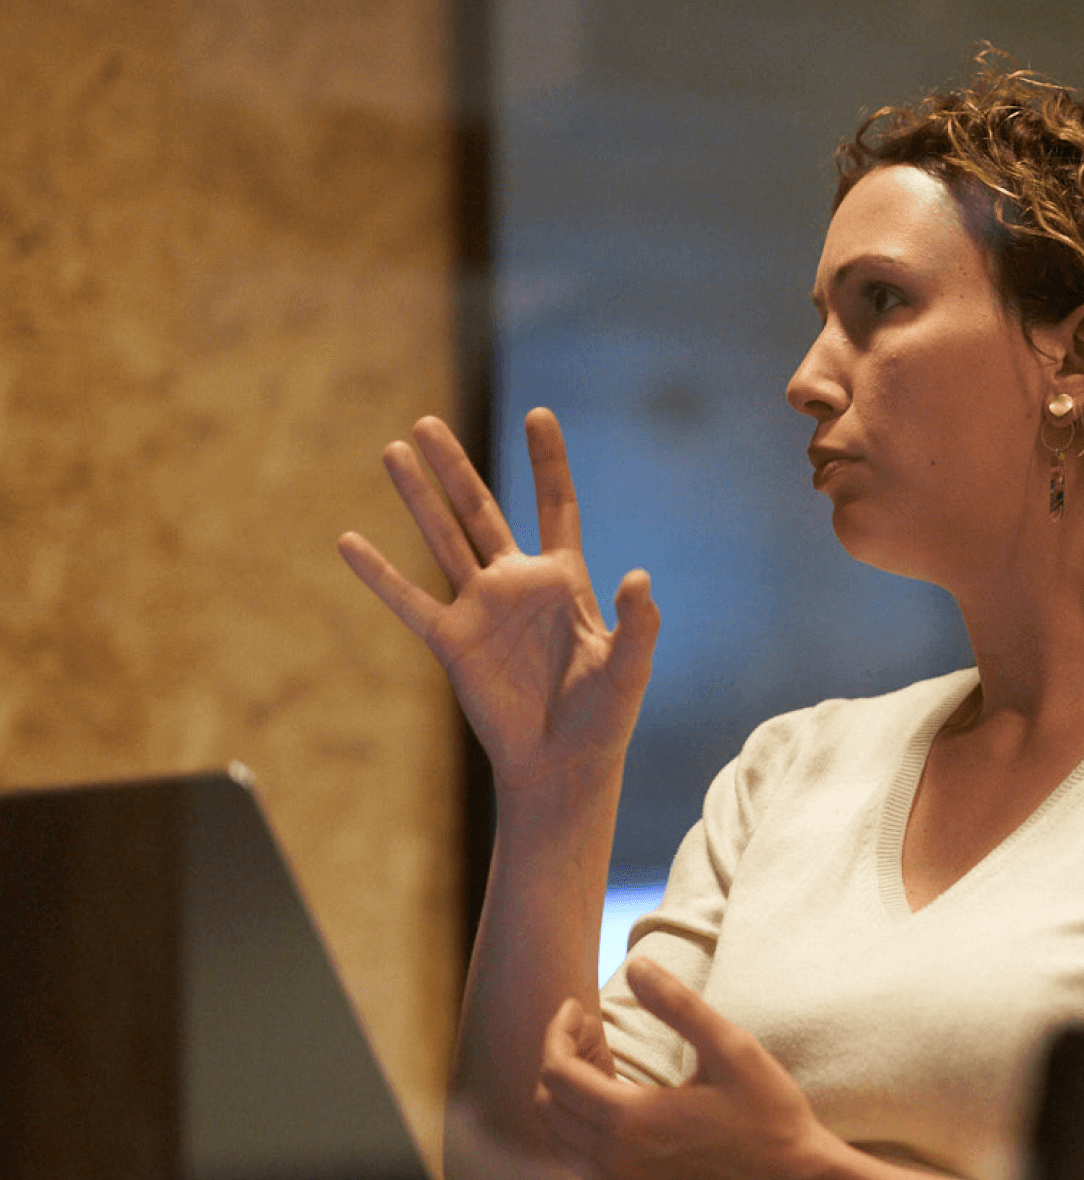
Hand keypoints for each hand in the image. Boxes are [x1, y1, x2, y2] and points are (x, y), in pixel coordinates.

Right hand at [338, 410, 657, 791]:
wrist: (563, 764)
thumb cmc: (603, 716)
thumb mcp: (630, 666)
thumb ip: (637, 621)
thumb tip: (638, 577)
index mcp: (564, 579)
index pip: (557, 505)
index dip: (548, 461)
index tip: (539, 414)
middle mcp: (517, 584)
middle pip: (481, 511)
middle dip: (455, 467)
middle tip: (426, 421)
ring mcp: (481, 609)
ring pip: (442, 540)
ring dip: (418, 498)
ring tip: (393, 450)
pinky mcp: (452, 642)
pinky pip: (409, 601)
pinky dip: (378, 573)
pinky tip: (348, 540)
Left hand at [533, 960, 832, 1179]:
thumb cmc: (770, 1116)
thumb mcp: (731, 1048)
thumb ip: (678, 1004)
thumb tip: (636, 965)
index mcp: (631, 1121)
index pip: (557, 1073)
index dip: (558, 1033)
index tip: (577, 1006)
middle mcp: (614, 1165)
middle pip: (549, 1107)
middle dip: (560, 1060)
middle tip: (591, 1030)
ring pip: (562, 1141)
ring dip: (569, 1098)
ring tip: (605, 1062)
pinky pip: (586, 1167)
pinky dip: (585, 1131)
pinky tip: (621, 1106)